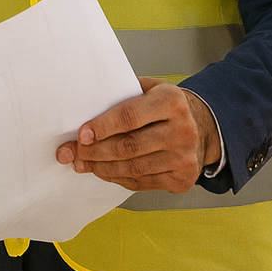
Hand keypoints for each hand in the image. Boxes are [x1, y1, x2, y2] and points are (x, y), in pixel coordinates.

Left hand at [55, 78, 220, 191]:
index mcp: (172, 101)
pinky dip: (116, 177)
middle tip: (72, 152)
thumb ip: (120, 95)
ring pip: (132, 168)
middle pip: (129, 146)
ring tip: (82, 163)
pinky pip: (141, 182)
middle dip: (94, 151)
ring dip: (101, 167)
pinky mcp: (182, 179)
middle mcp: (183, 130)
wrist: (199, 127)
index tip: (80, 135)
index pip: (130, 116)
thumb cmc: (163, 106)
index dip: (102, 127)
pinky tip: (103, 170)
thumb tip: (80, 112)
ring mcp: (184, 157)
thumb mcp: (148, 88)